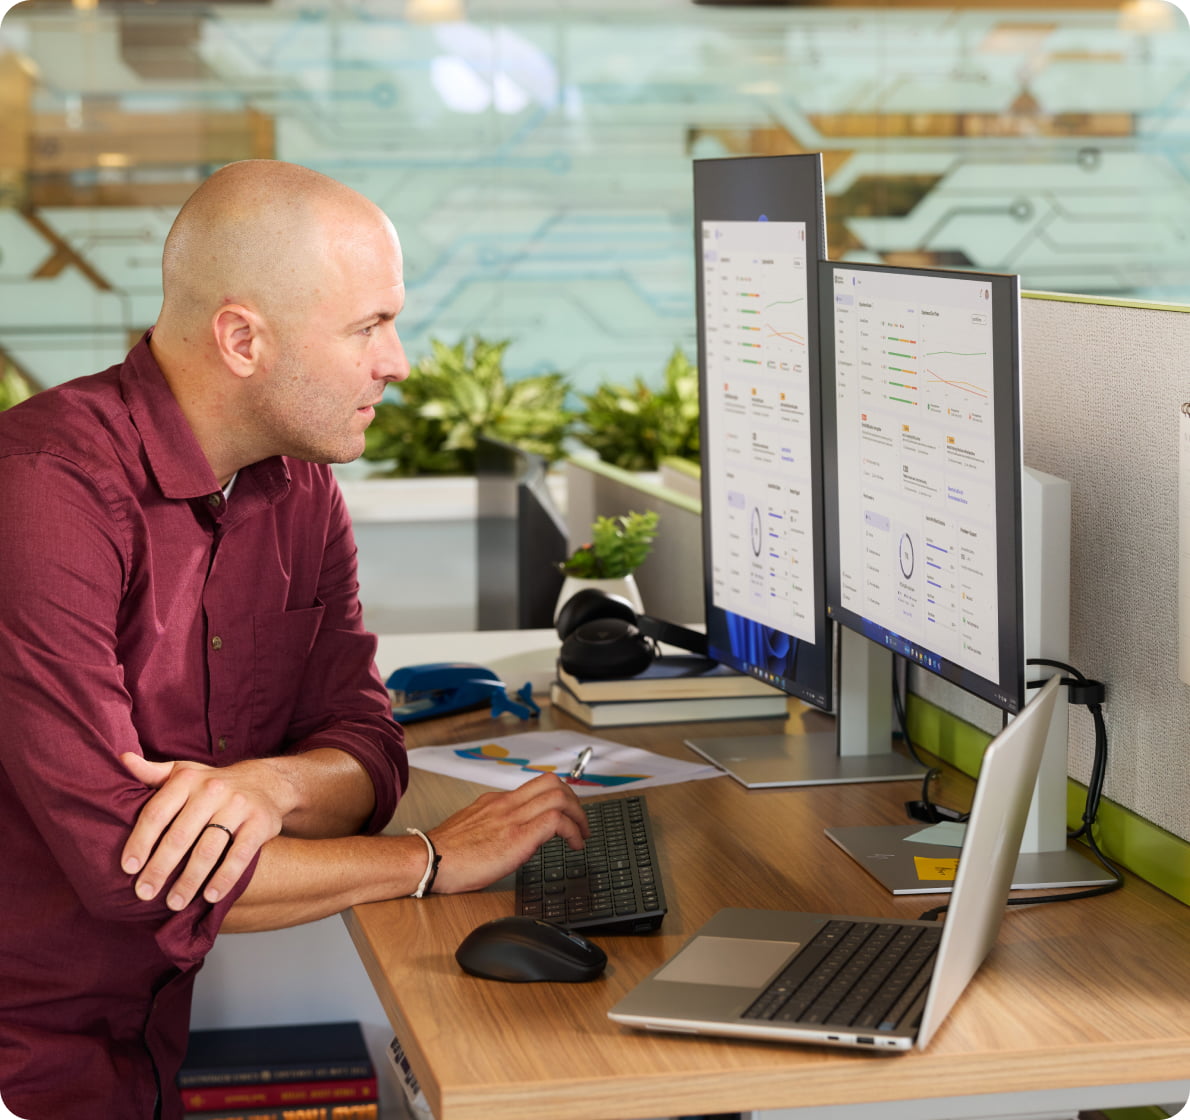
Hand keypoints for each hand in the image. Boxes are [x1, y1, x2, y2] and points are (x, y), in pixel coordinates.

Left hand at [119, 753, 295, 910]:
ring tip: (174, 902)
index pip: (157, 812)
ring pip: (208, 849)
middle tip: (144, 893)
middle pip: (180, 835)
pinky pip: (240, 855)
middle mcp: (212, 790)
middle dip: (160, 868)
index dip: (140, 842)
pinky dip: (224, 878)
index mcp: (188, 780)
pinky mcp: (260, 823)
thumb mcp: (184, 773)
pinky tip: (210, 896)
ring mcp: (238, 807)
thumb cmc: (213, 784)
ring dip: (189, 880)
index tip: (128, 868)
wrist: (266, 782)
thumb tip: (122, 760)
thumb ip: (153, 773)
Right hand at [426, 772, 589, 894]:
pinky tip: (574, 845)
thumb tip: (511, 835)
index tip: (566, 813)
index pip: (536, 786)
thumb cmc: (444, 853)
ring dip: (579, 815)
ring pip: (558, 796)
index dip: (558, 797)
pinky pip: (556, 821)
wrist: (428, 860)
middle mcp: (506, 804)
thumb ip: (493, 825)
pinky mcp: (517, 836)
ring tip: (581, 834)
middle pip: (552, 783)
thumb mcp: (472, 829)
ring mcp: (512, 817)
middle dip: (574, 801)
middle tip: (580, 822)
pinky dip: (572, 830)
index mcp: (495, 802)